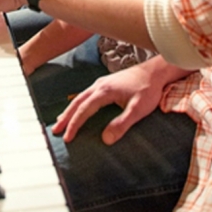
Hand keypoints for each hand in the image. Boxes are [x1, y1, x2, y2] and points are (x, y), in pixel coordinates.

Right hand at [52, 60, 166, 144]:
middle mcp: (99, 85)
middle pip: (77, 102)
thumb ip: (121, 124)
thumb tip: (105, 140)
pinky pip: (85, 95)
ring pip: (79, 97)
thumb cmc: (148, 89)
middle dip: (65, 117)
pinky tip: (77, 108)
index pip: (84, 110)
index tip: (67, 137)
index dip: (74, 125)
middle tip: (55, 130)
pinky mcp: (105, 83)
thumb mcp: (138, 109)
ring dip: (69, 110)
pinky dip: (77, 104)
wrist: (155, 71)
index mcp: (104, 91)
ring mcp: (101, 83)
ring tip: (60, 121)